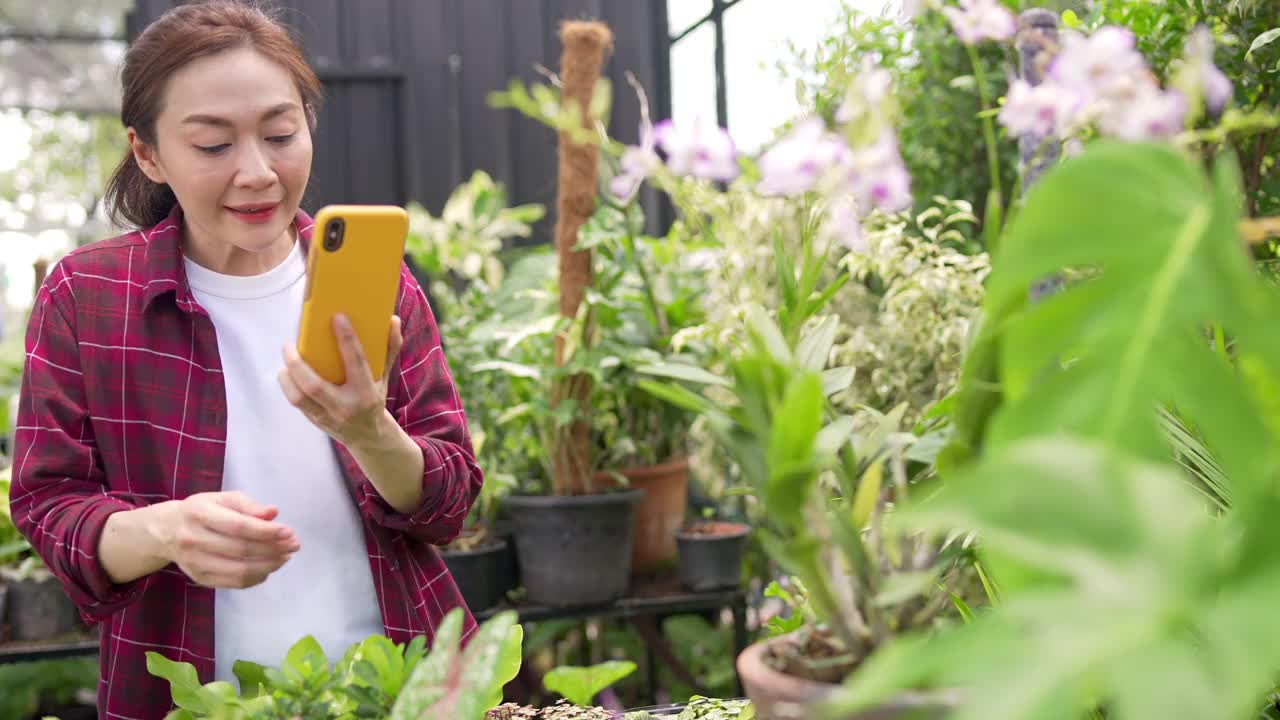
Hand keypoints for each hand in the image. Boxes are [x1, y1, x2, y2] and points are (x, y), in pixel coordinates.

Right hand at [161, 492, 298, 588]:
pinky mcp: (199, 578)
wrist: (165, 531)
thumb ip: (248, 505)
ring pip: (239, 571)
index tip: (289, 532)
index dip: (267, 531)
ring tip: (285, 557)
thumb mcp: (221, 498)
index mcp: (199, 514)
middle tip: (294, 545)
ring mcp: (195, 562)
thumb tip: (273, 513)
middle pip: (242, 550)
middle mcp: (193, 539)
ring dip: (269, 565)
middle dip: (273, 549)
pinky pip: (234, 583)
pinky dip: (256, 577)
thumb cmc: (201, 511)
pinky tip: (268, 568)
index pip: (239, 526)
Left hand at [278, 314, 404, 450]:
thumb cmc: (374, 399)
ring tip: (287, 360)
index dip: (347, 339)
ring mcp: (328, 416)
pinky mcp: (315, 421)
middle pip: (314, 386)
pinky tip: (287, 373)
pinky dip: (288, 385)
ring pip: (298, 398)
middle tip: (289, 345)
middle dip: (297, 364)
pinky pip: (296, 403)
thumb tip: (393, 320)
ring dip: (287, 377)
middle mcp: (346, 406)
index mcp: (366, 392)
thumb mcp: (385, 377)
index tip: (337, 317)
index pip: (356, 362)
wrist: (369, 437)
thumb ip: (389, 349)